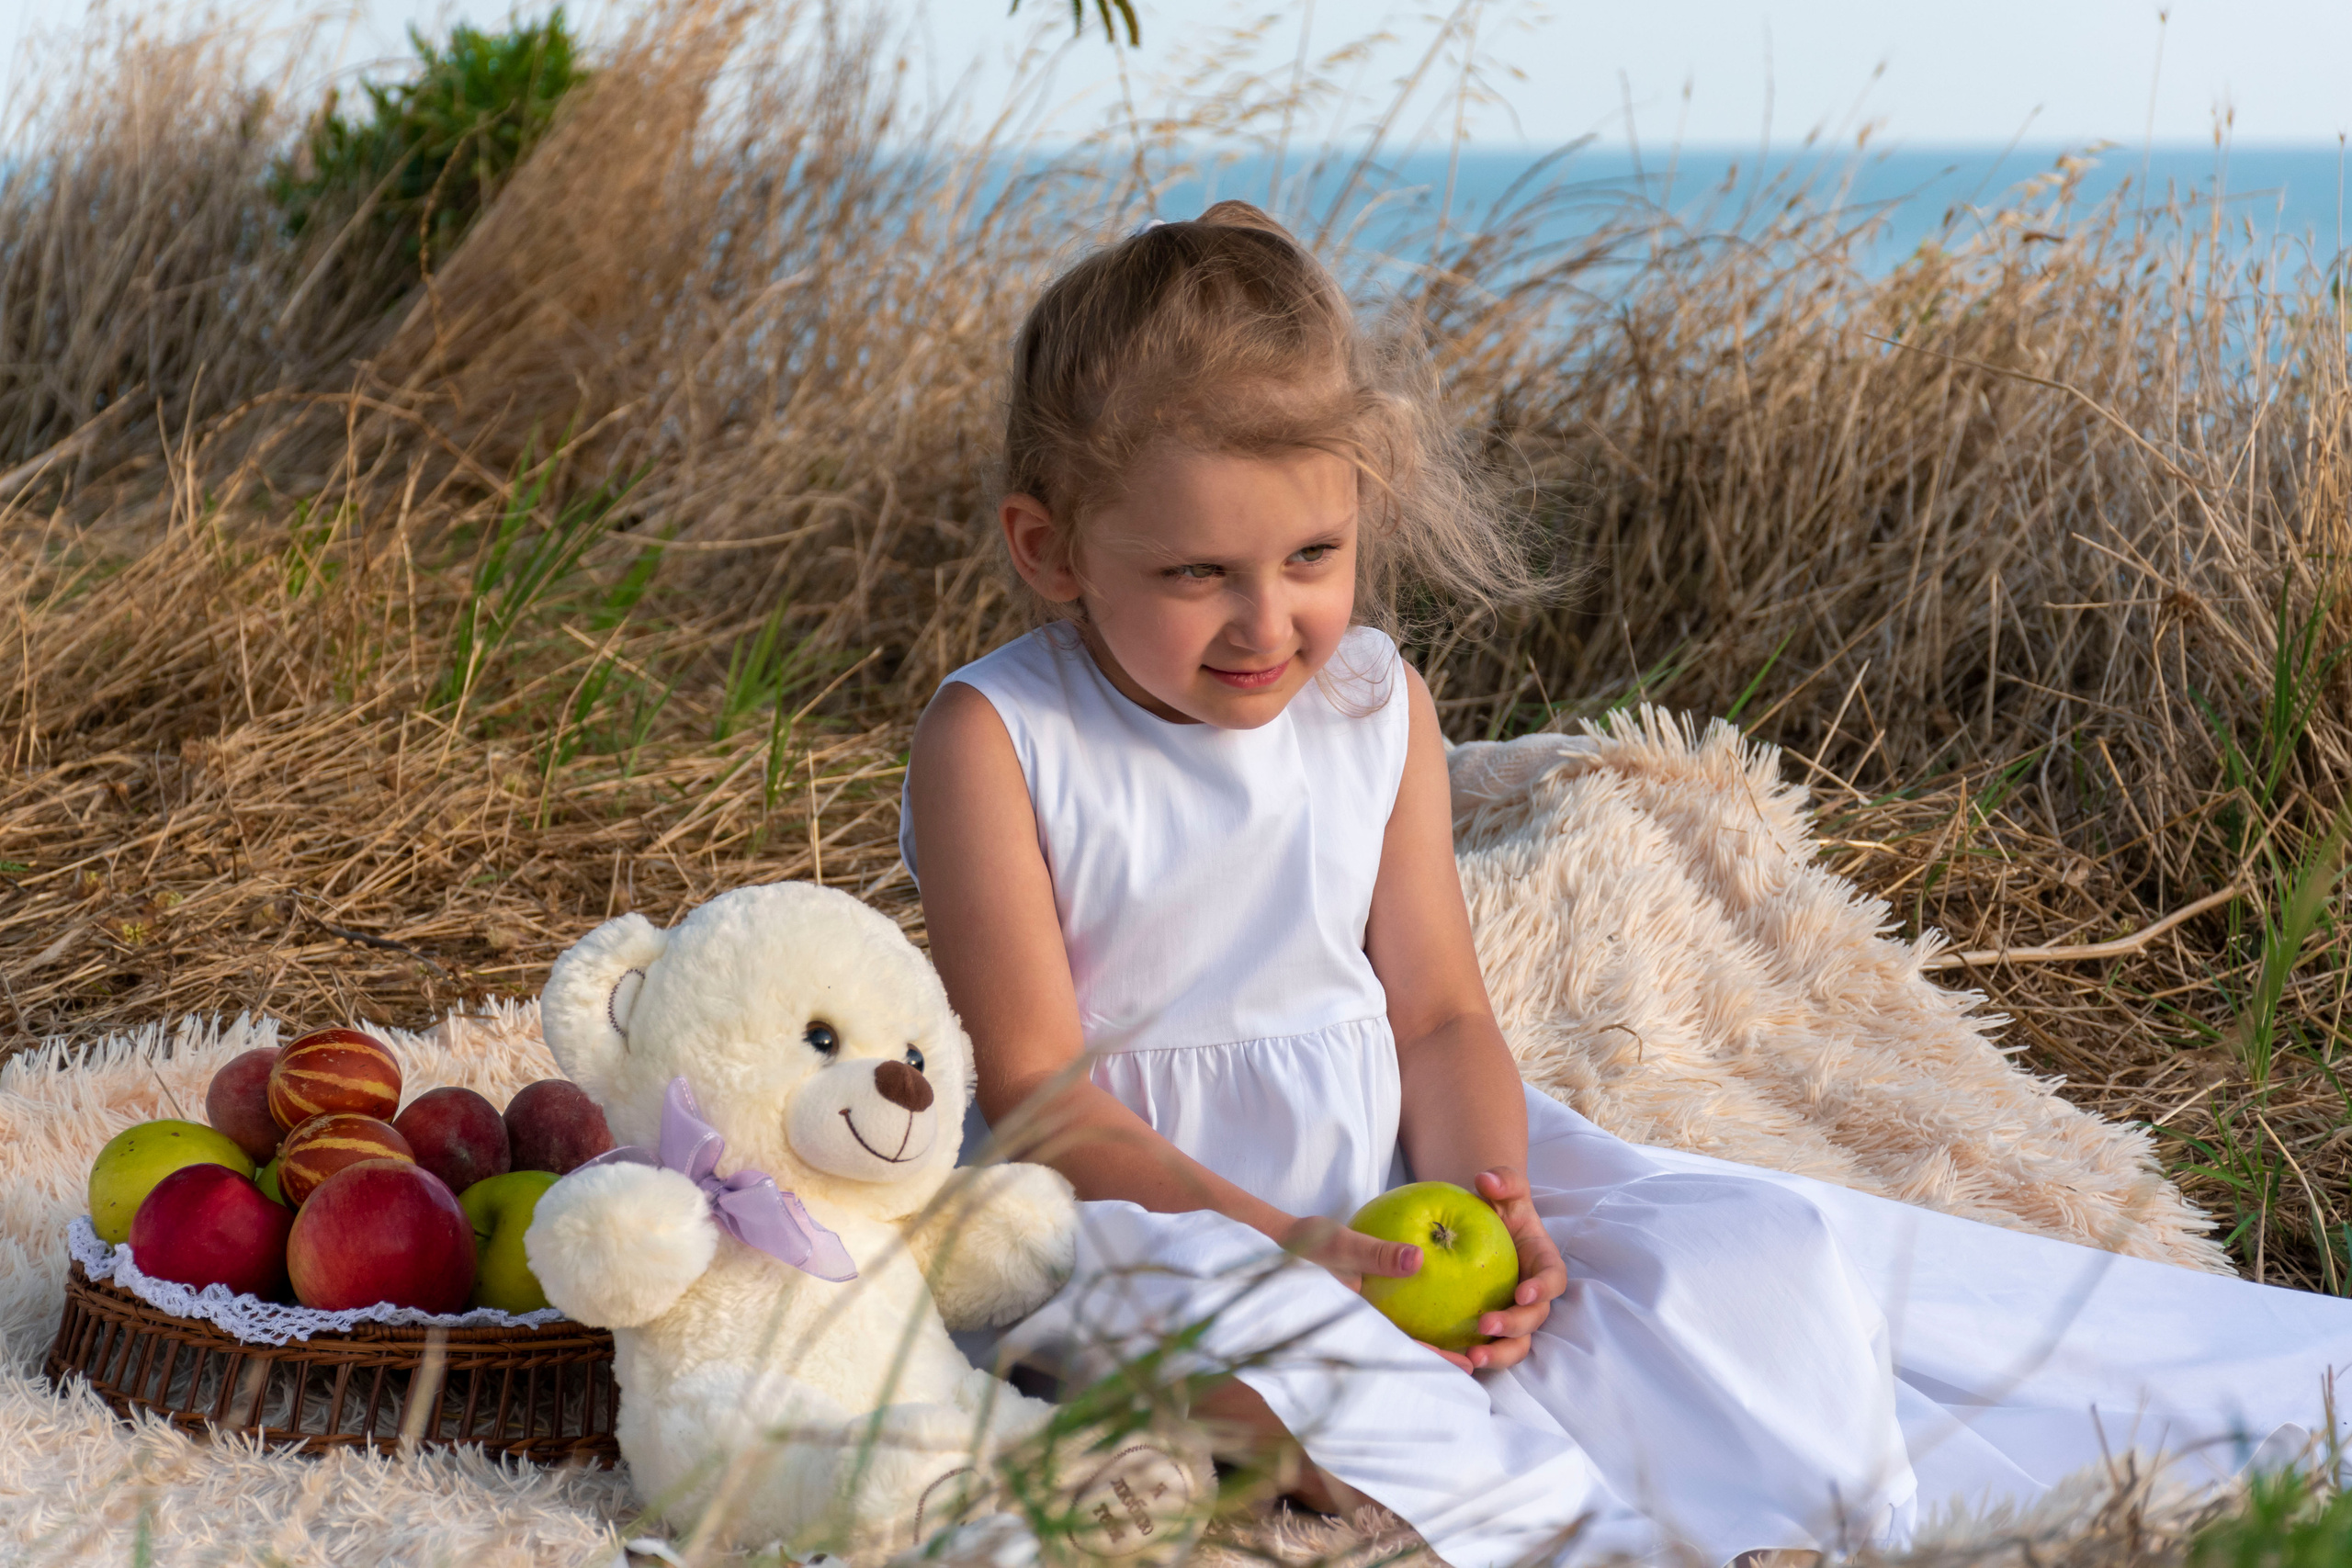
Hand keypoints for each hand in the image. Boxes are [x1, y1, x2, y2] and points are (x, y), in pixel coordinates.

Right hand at [1279, 1215, 1482, 1372]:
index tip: (1465, 1365)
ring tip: (1462, 1345)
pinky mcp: (1356, 1305)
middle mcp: (1358, 1328)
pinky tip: (1432, 1309)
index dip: (1434, 1358)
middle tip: (1476, 1363)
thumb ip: (1378, 1254)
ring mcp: (1357, 1320)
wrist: (1275, 1243)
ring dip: (1427, 1342)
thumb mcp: (1342, 1245)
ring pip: (1398, 1337)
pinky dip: (1410, 1319)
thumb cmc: (1305, 1244)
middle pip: (1405, 1350)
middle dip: (1438, 1359)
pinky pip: (1389, 1317)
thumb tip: (1419, 1258)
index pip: (1402, 1347)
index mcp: (1356, 1323)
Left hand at [1461, 1167, 1566, 1370]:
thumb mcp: (1504, 1189)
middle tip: (1485, 1325)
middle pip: (1534, 1320)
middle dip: (1514, 1327)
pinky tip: (1451, 1360)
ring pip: (1517, 1345)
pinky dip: (1474, 1358)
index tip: (1523, 1293)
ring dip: (1499, 1354)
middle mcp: (1533, 1295)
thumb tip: (1486, 1180)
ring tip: (1472, 1358)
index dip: (1542, 1290)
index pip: (1553, 1280)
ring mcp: (1513, 1315)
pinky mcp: (1491, 1329)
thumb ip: (1503, 1180)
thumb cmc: (1498, 1206)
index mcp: (1543, 1264)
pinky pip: (1488, 1348)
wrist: (1481, 1224)